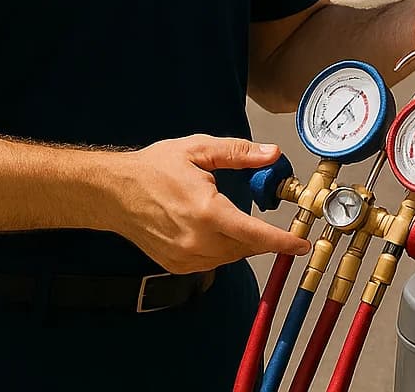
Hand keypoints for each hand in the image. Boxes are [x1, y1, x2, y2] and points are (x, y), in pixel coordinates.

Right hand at [111, 136, 310, 273]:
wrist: (114, 192)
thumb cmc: (153, 169)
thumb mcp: (199, 150)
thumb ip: (239, 153)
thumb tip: (271, 154)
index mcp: (207, 212)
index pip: (255, 234)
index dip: (282, 241)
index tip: (300, 244)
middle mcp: (196, 240)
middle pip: (246, 248)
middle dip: (262, 238)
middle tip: (269, 225)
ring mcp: (184, 256)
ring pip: (229, 258)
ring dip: (241, 244)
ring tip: (235, 221)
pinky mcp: (175, 264)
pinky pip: (211, 263)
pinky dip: (221, 251)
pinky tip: (214, 232)